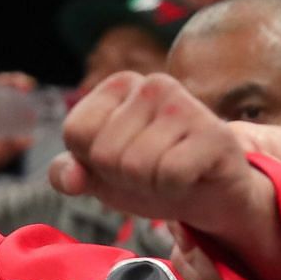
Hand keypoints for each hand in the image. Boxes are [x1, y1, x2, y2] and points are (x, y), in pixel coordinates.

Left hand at [49, 72, 274, 244]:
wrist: (207, 195)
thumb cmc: (149, 175)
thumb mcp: (97, 175)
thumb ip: (66, 173)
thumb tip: (70, 179)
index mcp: (120, 85)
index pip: (76, 131)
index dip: (92, 160)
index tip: (119, 159)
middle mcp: (153, 84)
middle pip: (105, 153)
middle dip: (123, 176)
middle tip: (150, 170)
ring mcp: (186, 105)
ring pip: (136, 167)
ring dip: (150, 185)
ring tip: (169, 172)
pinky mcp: (214, 134)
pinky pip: (170, 176)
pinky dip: (174, 188)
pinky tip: (190, 176)